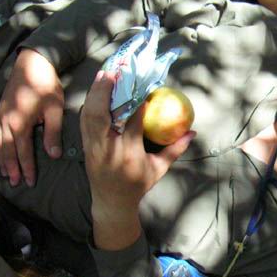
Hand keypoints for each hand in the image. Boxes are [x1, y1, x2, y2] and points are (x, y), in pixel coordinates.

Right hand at [0, 49, 63, 186]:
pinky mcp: (0, 110)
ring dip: (2, 160)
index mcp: (20, 124)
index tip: (30, 181)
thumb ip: (52, 133)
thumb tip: (53, 155)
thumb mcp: (54, 109)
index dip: (26, 168)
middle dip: (12, 168)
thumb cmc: (46, 85)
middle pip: (7, 151)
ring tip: (6, 173)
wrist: (32, 63)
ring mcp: (0, 116)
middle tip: (16, 183)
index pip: (22, 152)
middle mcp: (6, 123)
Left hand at [80, 71, 193, 238]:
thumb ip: (175, 149)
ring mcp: (94, 148)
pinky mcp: (85, 147)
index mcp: (129, 155)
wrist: (111, 202)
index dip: (136, 105)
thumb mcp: (159, 169)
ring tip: (103, 74)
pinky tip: (94, 92)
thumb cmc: (138, 185)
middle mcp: (109, 150)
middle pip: (102, 116)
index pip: (131, 125)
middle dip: (105, 92)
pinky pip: (84, 122)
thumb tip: (193, 132)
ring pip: (89, 116)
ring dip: (94, 93)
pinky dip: (89, 104)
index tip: (142, 88)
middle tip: (113, 73)